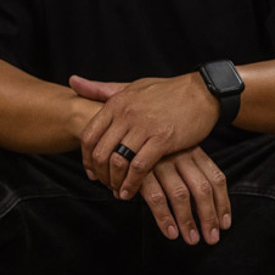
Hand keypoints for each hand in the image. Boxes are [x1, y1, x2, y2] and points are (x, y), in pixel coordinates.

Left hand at [70, 73, 218, 197]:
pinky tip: (131, 192)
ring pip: (117, 161)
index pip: (88, 135)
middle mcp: (127, 114)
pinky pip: (139, 167)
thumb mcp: (130, 86)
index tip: (91, 171)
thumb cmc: (166, 91)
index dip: (85, 158)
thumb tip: (72, 82)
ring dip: (114, 182)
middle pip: (99, 152)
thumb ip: (100, 89)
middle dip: (99, 174)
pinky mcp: (163, 139)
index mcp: (117, 103)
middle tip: (105, 185)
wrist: (202, 92)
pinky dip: (132, 184)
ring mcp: (144, 127)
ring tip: (118, 191)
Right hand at [139, 147, 231, 245]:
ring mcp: (161, 162)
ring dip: (188, 221)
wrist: (118, 132)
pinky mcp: (140, 171)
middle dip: (209, 217)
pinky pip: (156, 197)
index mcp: (194, 151)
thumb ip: (191, 176)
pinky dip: (164, 217)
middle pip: (203, 189)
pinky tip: (170, 233)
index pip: (216, 178)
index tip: (224, 224)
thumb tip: (207, 211)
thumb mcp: (177, 155)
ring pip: (181, 195)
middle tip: (212, 239)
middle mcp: (180, 155)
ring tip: (192, 239)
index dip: (223, 203)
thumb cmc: (153, 150)